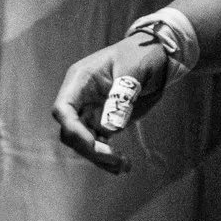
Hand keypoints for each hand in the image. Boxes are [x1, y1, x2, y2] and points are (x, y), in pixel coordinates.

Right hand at [52, 27, 180, 174]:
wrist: (158, 56)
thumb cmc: (142, 54)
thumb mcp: (134, 70)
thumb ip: (121, 96)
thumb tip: (110, 128)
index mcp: (81, 80)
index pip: (63, 109)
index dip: (73, 130)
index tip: (95, 144)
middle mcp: (81, 98)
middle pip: (71, 131)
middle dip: (90, 149)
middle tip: (116, 158)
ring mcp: (91, 111)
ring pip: (83, 142)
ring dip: (100, 157)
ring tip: (124, 165)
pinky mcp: (103, 121)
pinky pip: (98, 144)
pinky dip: (108, 157)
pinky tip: (124, 164)